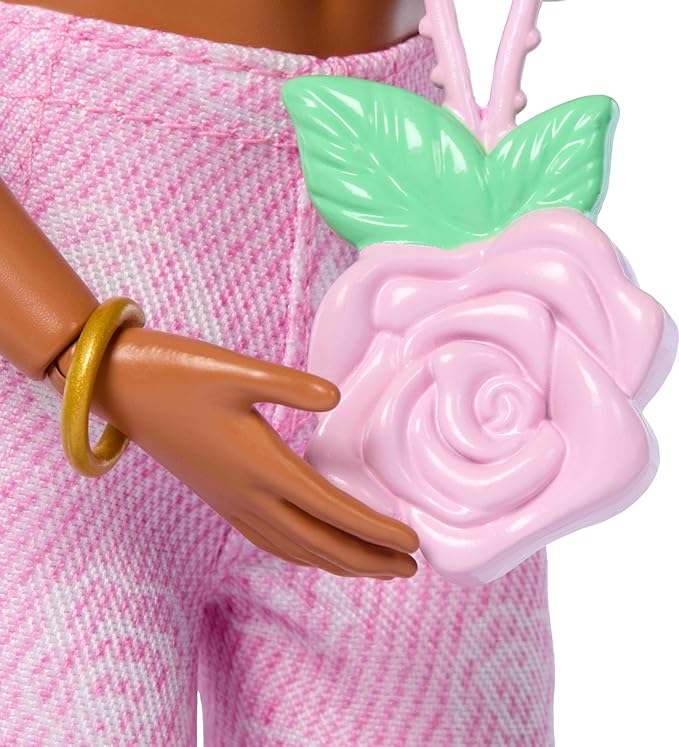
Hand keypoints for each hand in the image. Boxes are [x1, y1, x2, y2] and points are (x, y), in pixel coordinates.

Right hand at [48, 327, 419, 578]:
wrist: (119, 387)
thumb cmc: (175, 372)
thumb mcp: (234, 370)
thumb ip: (289, 385)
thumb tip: (335, 398)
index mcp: (260, 465)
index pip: (332, 510)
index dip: (375, 530)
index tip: (413, 543)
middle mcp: (247, 494)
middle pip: (319, 543)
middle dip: (368, 559)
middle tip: (410, 568)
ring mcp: (230, 501)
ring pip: (294, 548)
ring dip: (338, 561)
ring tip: (373, 567)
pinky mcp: (219, 497)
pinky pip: (269, 540)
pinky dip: (301, 552)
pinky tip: (312, 548)